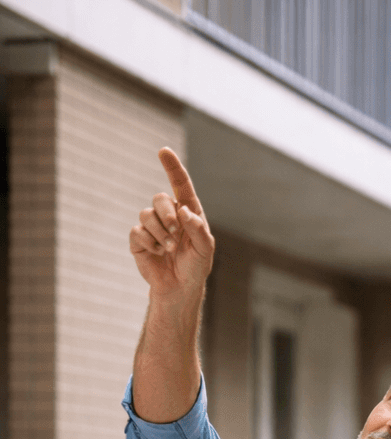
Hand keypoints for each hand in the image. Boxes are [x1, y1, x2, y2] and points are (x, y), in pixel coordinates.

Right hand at [130, 149, 214, 300]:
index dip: (172, 167)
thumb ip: (198, 229)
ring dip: (159, 232)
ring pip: (147, 214)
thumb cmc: (195, 267)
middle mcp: (169, 215)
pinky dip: (148, 242)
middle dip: (167, 214)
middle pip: (160, 198)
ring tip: (168, 248)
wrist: (178, 288)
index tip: (163, 151)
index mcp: (188, 212)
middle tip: (175, 232)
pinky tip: (156, 253)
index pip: (180, 185)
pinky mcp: (138, 239)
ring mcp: (152, 226)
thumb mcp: (205, 249)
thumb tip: (184, 210)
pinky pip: (137, 230)